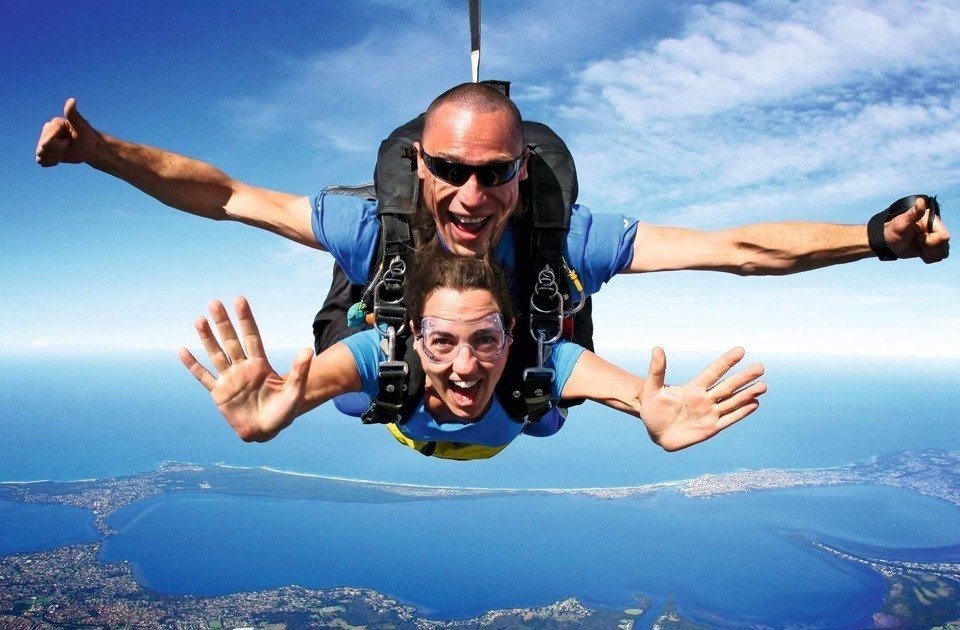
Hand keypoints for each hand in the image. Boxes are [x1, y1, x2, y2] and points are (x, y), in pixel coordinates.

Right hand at [35, 98, 100, 166]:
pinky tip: (61, 157)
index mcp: (52, 124)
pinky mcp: (45, 151)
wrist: (91, 148)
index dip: (61, 145)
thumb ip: (74, 115)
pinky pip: (41, 162)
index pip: (47, 142)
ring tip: (65, 151)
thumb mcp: (82, 126)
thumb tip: (72, 100)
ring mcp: (43, 141)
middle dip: (58, 152)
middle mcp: (45, 131)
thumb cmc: (88, 137)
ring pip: (40, 157)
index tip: (70, 140)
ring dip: (55, 158)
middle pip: (42, 150)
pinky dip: (52, 162)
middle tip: (68, 146)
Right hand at [178, 297, 313, 441]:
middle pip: (231, 341)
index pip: (252, 336)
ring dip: (207, 338)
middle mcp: (243, 367)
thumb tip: (308, 349)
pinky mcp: (219, 393)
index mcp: (260, 364)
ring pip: (216, 354)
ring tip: (199, 320)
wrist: (267, 431)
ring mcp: (229, 379)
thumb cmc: (283, 411)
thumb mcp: (294, 391)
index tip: (239, 300)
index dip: (245, 319)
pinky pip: (203, 377)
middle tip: (214, 303)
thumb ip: (299, 371)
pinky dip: (193, 365)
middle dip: (223, 323)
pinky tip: (183, 350)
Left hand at [640, 347, 765, 450]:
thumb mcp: (652, 388)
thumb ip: (657, 370)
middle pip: (727, 386)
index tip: (740, 350)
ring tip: (764, 385)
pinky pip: (729, 419)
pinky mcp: (711, 428)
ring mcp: (710, 413)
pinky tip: (755, 404)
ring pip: (732, 402)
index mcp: (693, 388)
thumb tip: (657, 348)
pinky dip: (741, 412)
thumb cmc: (652, 408)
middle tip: (760, 367)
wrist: (655, 431)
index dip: (726, 362)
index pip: (713, 372)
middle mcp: (705, 399)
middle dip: (743, 377)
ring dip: (747, 394)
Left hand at [884, 196, 949, 262]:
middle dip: (929, 249)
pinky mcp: (932, 247)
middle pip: (944, 246)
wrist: (887, 242)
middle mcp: (936, 229)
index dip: (930, 241)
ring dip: (929, 254)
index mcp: (932, 222)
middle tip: (917, 243)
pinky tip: (919, 252)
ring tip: (918, 248)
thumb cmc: (893, 231)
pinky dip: (928, 258)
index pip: (944, 237)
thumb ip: (913, 214)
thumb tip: (920, 201)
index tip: (918, 238)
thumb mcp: (902, 223)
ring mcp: (935, 239)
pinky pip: (938, 258)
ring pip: (943, 253)